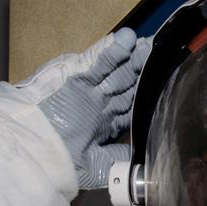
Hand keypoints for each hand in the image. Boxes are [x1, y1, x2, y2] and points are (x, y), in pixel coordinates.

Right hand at [22, 28, 148, 189]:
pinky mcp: (79, 83)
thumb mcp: (104, 165)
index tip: (163, 83)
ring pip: (117, 73)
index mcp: (106, 126)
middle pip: (127, 86)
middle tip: (159, 56)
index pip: (131, 106)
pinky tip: (127, 40)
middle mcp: (100, 107)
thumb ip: (124, 154)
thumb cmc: (68, 165)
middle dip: (142, 72)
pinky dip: (113, 52)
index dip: (147, 94)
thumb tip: (146, 149)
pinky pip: (99, 65)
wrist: (44, 156)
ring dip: (132, 60)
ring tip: (147, 46)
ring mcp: (91, 94)